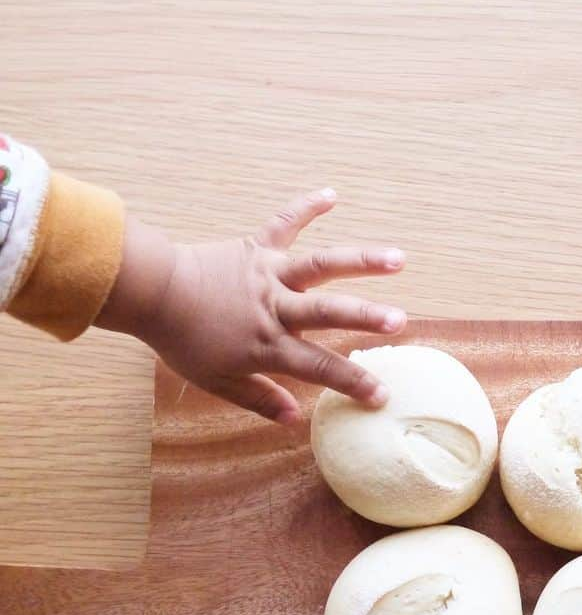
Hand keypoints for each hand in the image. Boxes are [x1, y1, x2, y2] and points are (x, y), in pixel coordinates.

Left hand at [96, 189, 407, 424]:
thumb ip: (259, 399)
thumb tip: (294, 419)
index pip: (319, 368)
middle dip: (366, 317)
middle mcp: (275, 307)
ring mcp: (269, 273)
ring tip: (397, 258)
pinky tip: (332, 194)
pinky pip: (284, 224)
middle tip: (399, 320)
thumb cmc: (182, 340)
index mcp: (268, 344)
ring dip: (361, 260)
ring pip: (321, 265)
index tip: (381, 395)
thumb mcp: (217, 380)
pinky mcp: (256, 247)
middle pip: (328, 312)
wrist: (150, 292)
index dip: (352, 382)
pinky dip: (306, 207)